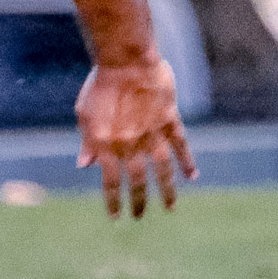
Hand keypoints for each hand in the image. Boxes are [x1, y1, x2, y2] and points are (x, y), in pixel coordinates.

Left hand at [75, 56, 196, 218]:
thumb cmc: (99, 85)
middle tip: (141, 216)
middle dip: (139, 202)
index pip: (110, 182)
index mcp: (106, 145)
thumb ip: (87, 142)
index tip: (117, 216)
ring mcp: (152, 133)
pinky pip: (181, 145)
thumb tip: (84, 166)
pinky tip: (193, 176)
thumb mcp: (84, 114)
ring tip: (171, 207)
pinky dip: (187, 161)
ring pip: (162, 170)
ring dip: (167, 190)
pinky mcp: (169, 120)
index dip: (114, 201)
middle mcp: (130, 144)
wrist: (124, 61)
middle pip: (137, 181)